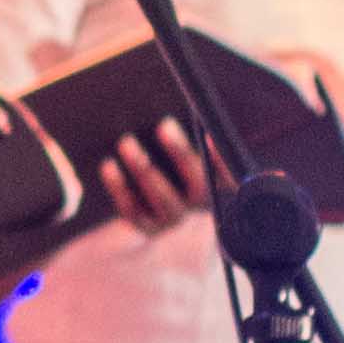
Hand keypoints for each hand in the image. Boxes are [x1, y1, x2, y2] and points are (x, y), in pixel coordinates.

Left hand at [92, 118, 214, 236]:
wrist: (148, 193)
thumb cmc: (171, 157)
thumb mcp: (185, 146)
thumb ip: (193, 134)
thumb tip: (190, 115)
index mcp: (220, 185)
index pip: (234, 178)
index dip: (226, 162)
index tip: (211, 136)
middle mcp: (201, 206)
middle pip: (199, 187)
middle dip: (182, 154)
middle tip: (165, 125)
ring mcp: (176, 219)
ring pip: (164, 200)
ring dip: (144, 169)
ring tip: (127, 142)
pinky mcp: (149, 227)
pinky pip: (134, 212)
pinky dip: (120, 189)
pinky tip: (109, 166)